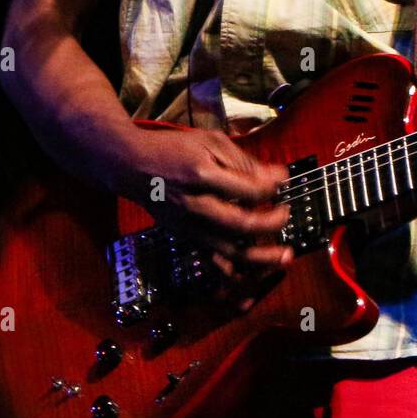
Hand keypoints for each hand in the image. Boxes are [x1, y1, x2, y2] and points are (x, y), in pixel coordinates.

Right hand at [111, 126, 293, 309]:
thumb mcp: (210, 142)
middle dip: (270, 224)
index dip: (271, 188)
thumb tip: (277, 178)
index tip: (283, 182)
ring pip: (227, 251)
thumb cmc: (173, 149)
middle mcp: (194, 205)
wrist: (131, 165)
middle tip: (285, 214)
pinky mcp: (185, 238)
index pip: (247, 189)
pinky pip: (213, 261)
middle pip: (239, 225)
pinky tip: (253, 276)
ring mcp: (188, 226)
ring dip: (260, 258)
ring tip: (284, 257)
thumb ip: (243, 161)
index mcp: (201, 175)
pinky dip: (234, 272)